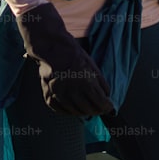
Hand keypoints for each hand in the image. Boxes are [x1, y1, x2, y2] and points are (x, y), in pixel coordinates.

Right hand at [16, 2, 114, 116]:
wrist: (51, 47)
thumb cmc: (73, 54)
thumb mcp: (92, 65)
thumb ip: (100, 82)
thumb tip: (106, 95)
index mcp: (85, 83)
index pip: (100, 102)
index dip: (106, 107)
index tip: (109, 107)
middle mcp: (72, 91)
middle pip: (89, 109)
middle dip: (97, 110)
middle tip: (100, 109)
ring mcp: (59, 95)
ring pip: (75, 112)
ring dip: (84, 112)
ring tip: (89, 109)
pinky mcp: (49, 96)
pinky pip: (61, 110)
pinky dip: (69, 111)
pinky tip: (74, 108)